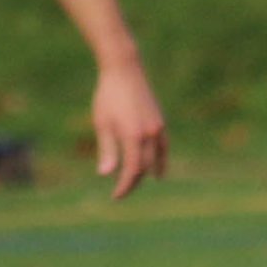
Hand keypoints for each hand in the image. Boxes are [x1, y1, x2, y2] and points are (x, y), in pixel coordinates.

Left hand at [87, 56, 168, 200]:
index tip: (115, 196)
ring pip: (155, 158)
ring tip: (139, 182)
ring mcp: (157, 128)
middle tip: (121, 191)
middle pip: (144, 167)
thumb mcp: (102, 123)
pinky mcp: (160, 122)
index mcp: (133, 136)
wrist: (124, 70)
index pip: (131, 170)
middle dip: (133, 181)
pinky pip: (163, 147)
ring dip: (147, 172)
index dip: (124, 186)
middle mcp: (149, 134)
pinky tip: (157, 169)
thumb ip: (107, 150)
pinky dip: (160, 160)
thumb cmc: (108, 96)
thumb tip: (105, 174)